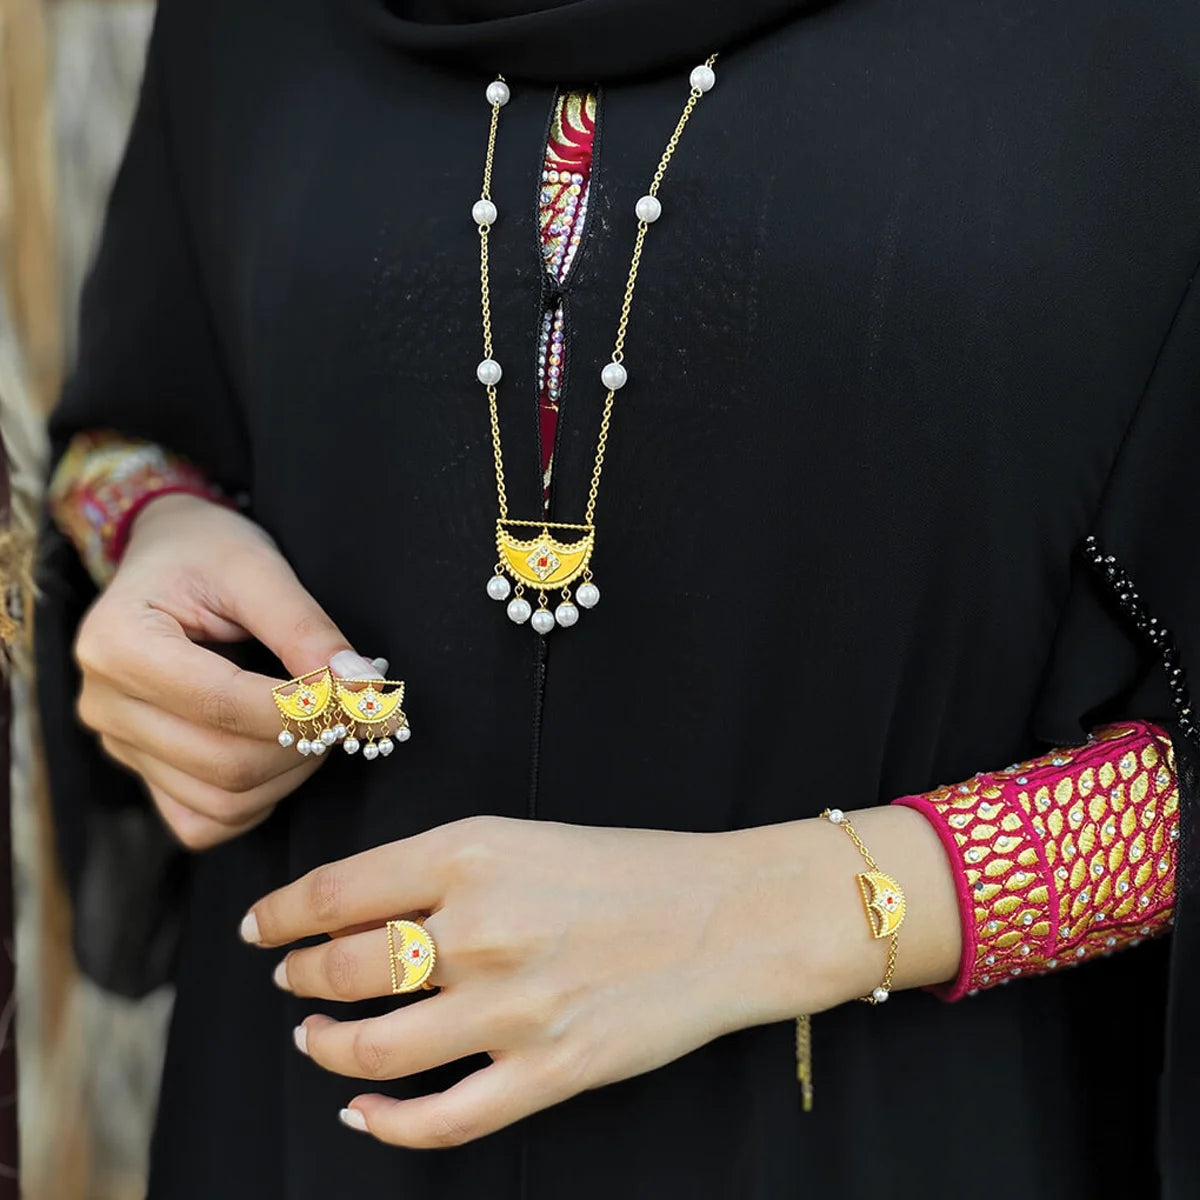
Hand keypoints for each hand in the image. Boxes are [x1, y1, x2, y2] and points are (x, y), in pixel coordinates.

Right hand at [74, 493, 383, 849]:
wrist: (168, 557)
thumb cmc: (209, 553)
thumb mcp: (257, 568)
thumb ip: (304, 627)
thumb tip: (358, 684)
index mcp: (117, 644)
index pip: (222, 703)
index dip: (301, 708)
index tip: (358, 692)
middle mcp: (104, 704)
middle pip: (223, 763)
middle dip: (304, 743)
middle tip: (351, 710)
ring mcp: (119, 744)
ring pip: (219, 802)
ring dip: (290, 775)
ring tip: (321, 725)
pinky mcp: (141, 770)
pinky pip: (201, 822)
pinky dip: (255, 803)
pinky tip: (282, 757)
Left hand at [240, 815, 870, 1148]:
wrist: (728, 914)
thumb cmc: (630, 867)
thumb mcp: (526, 837)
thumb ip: (443, 870)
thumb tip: (360, 911)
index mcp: (469, 854)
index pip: (335, 892)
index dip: (281, 916)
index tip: (263, 928)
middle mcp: (479, 928)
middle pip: (342, 970)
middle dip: (300, 980)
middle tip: (292, 981)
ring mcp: (512, 1007)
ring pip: (376, 1050)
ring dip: (328, 1049)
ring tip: (317, 1040)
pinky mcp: (549, 1071)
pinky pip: (443, 1119)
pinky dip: (386, 1125)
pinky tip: (364, 1114)